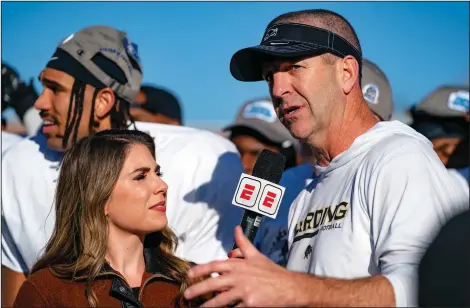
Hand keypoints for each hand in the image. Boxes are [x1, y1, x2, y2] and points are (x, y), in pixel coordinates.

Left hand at [184, 226, 301, 306]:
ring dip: (209, 305)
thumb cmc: (272, 272)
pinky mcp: (251, 304)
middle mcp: (240, 277)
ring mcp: (245, 291)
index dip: (201, 269)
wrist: (290, 287)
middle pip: (214, 283)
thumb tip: (236, 229)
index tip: (189, 274)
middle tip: (186, 294)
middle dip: (199, 289)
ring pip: (222, 300)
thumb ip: (243, 244)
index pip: (215, 265)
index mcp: (239, 265)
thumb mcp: (257, 255)